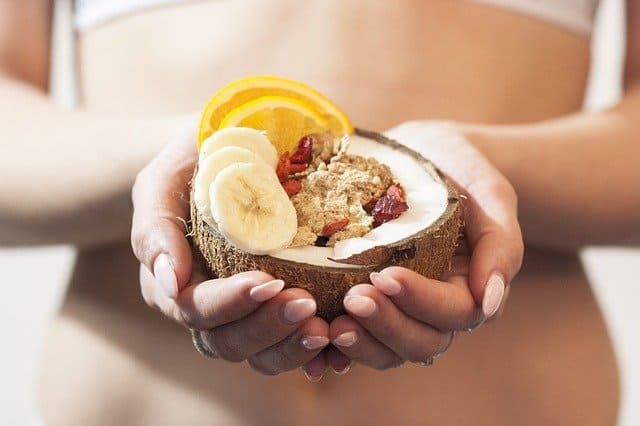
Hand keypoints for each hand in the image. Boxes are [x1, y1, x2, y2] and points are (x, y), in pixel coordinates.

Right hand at [130, 118, 329, 377]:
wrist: (234, 154)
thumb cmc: (195, 164)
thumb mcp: (166, 180)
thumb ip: (156, 225)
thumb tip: (170, 282)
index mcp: (174, 283)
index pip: (195, 308)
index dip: (230, 303)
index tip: (268, 281)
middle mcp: (205, 308)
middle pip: (228, 341)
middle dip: (267, 327)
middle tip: (305, 304)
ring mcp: (242, 316)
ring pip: (258, 355)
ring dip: (291, 346)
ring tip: (325, 328)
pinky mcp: (274, 314)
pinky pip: (288, 348)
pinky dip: (311, 353)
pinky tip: (336, 345)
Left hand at [327, 121, 523, 369]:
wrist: (420, 154)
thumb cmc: (460, 170)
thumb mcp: (491, 195)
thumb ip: (501, 245)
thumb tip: (491, 303)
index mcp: (468, 286)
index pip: (453, 311)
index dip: (421, 300)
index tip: (387, 274)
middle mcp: (433, 307)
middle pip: (419, 341)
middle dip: (386, 325)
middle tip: (353, 298)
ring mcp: (399, 309)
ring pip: (385, 349)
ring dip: (359, 343)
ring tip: (329, 324)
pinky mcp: (366, 300)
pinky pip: (355, 335)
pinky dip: (334, 349)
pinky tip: (314, 341)